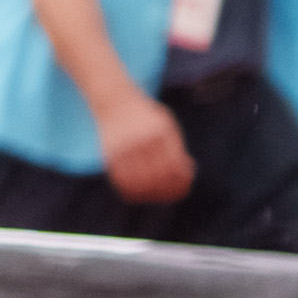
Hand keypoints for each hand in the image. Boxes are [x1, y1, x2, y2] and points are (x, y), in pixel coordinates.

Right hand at [97, 91, 195, 206]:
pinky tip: (138, 193)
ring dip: (149, 195)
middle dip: (166, 191)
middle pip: (157, 177)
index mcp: (160, 132)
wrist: (115, 100)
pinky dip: (131, 191)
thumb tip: (186, 175)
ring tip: (155, 196)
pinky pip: (121, 181)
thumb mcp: (166, 124)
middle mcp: (142, 140)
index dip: (180, 182)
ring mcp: (125, 147)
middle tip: (170, 195)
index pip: (174, 166)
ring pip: (139, 183)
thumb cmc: (145, 115)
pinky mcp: (110, 153)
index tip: (183, 189)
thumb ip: (176, 148)